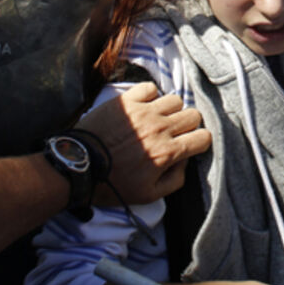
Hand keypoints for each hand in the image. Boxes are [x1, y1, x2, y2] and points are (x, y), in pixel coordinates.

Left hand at [77, 81, 211, 204]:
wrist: (79, 167)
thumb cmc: (113, 184)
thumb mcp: (149, 196)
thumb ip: (175, 180)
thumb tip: (185, 161)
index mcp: (167, 152)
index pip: (203, 137)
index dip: (200, 142)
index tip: (190, 146)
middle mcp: (160, 128)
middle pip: (193, 115)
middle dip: (189, 125)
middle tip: (175, 133)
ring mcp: (143, 112)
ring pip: (175, 100)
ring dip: (171, 110)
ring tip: (158, 120)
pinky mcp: (127, 101)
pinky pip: (150, 88)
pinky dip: (151, 96)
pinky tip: (144, 107)